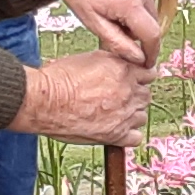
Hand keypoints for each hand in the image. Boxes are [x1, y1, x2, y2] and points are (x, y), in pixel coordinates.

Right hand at [13, 51, 151, 147]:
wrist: (45, 101)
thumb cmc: (60, 78)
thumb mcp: (91, 57)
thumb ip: (113, 61)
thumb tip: (121, 64)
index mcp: (124, 70)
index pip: (149, 74)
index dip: (139, 77)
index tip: (132, 81)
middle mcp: (129, 91)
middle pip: (145, 95)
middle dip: (134, 95)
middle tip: (117, 97)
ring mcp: (125, 115)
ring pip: (141, 115)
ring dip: (131, 114)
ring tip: (112, 113)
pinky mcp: (116, 135)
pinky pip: (136, 137)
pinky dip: (128, 135)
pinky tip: (115, 129)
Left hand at [29, 0, 171, 60]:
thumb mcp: (92, 22)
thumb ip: (118, 43)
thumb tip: (140, 58)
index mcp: (128, 2)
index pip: (152, 35)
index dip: (152, 51)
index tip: (148, 61)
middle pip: (153, 21)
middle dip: (139, 29)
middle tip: (117, 23)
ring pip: (153, 5)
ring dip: (140, 11)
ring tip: (117, 4)